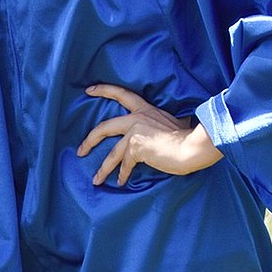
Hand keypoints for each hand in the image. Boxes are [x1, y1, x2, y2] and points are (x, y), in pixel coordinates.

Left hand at [77, 84, 222, 186]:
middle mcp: (136, 118)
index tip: (88, 90)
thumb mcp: (172, 122)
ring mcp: (134, 133)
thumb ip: (158, 124)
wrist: (191, 147)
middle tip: (80, 151)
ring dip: (103, 168)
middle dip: (90, 140)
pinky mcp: (136, 148)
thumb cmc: (187, 137)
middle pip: (104, 127)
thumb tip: (160, 134)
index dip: (103, 90)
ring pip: (112, 153)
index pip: (121, 94)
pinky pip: (125, 164)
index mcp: (145, 109)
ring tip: (96, 179)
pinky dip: (122, 174)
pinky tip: (120, 181)